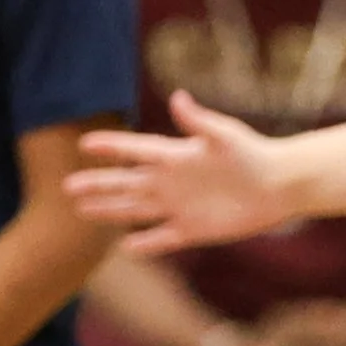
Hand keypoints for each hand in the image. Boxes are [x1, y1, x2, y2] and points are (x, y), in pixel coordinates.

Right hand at [69, 89, 298, 255]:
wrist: (280, 184)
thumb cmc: (253, 153)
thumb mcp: (224, 135)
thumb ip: (198, 121)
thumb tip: (177, 98)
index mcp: (175, 155)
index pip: (135, 150)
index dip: (111, 147)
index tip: (84, 144)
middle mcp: (171, 181)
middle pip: (126, 183)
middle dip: (98, 184)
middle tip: (66, 186)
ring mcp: (180, 207)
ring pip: (136, 210)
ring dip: (110, 210)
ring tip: (81, 210)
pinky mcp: (194, 230)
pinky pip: (164, 238)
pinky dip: (146, 243)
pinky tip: (125, 246)